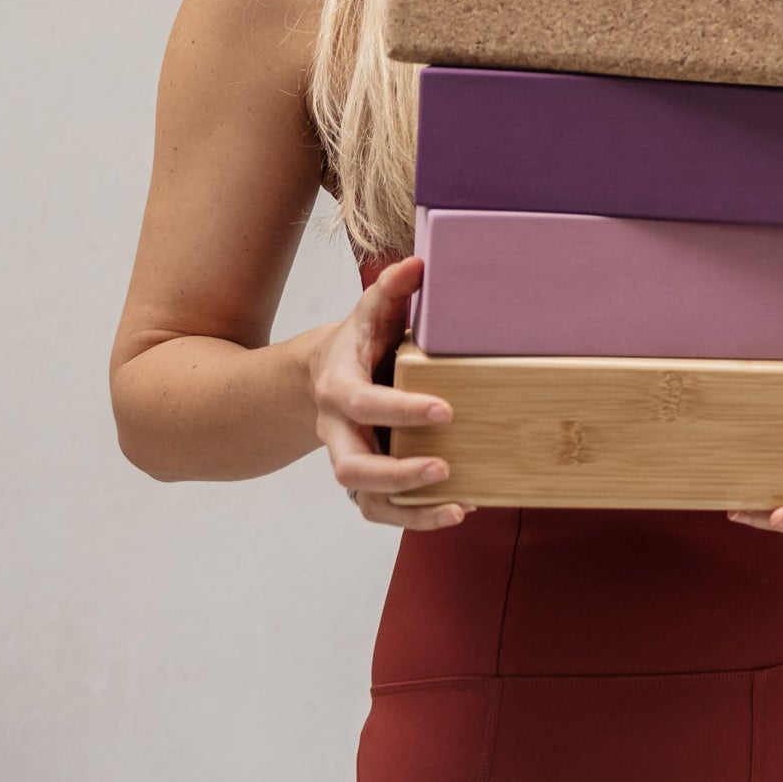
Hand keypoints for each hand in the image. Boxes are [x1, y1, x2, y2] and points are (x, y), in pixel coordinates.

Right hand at [310, 255, 476, 528]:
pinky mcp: (365, 481)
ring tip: (458, 506)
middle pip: (352, 468)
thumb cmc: (358, 344)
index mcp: (339, 388)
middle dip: (398, 474)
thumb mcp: (369, 315)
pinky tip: (460, 509)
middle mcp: (338, 432)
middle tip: (445, 468)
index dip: (402, 410)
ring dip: (410, 510)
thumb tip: (418, 263)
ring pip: (367, 500)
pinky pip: (381, 511)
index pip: (365, 404)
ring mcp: (349, 460)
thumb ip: (389, 292)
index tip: (445, 409)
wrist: (322, 377)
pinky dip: (417, 517)